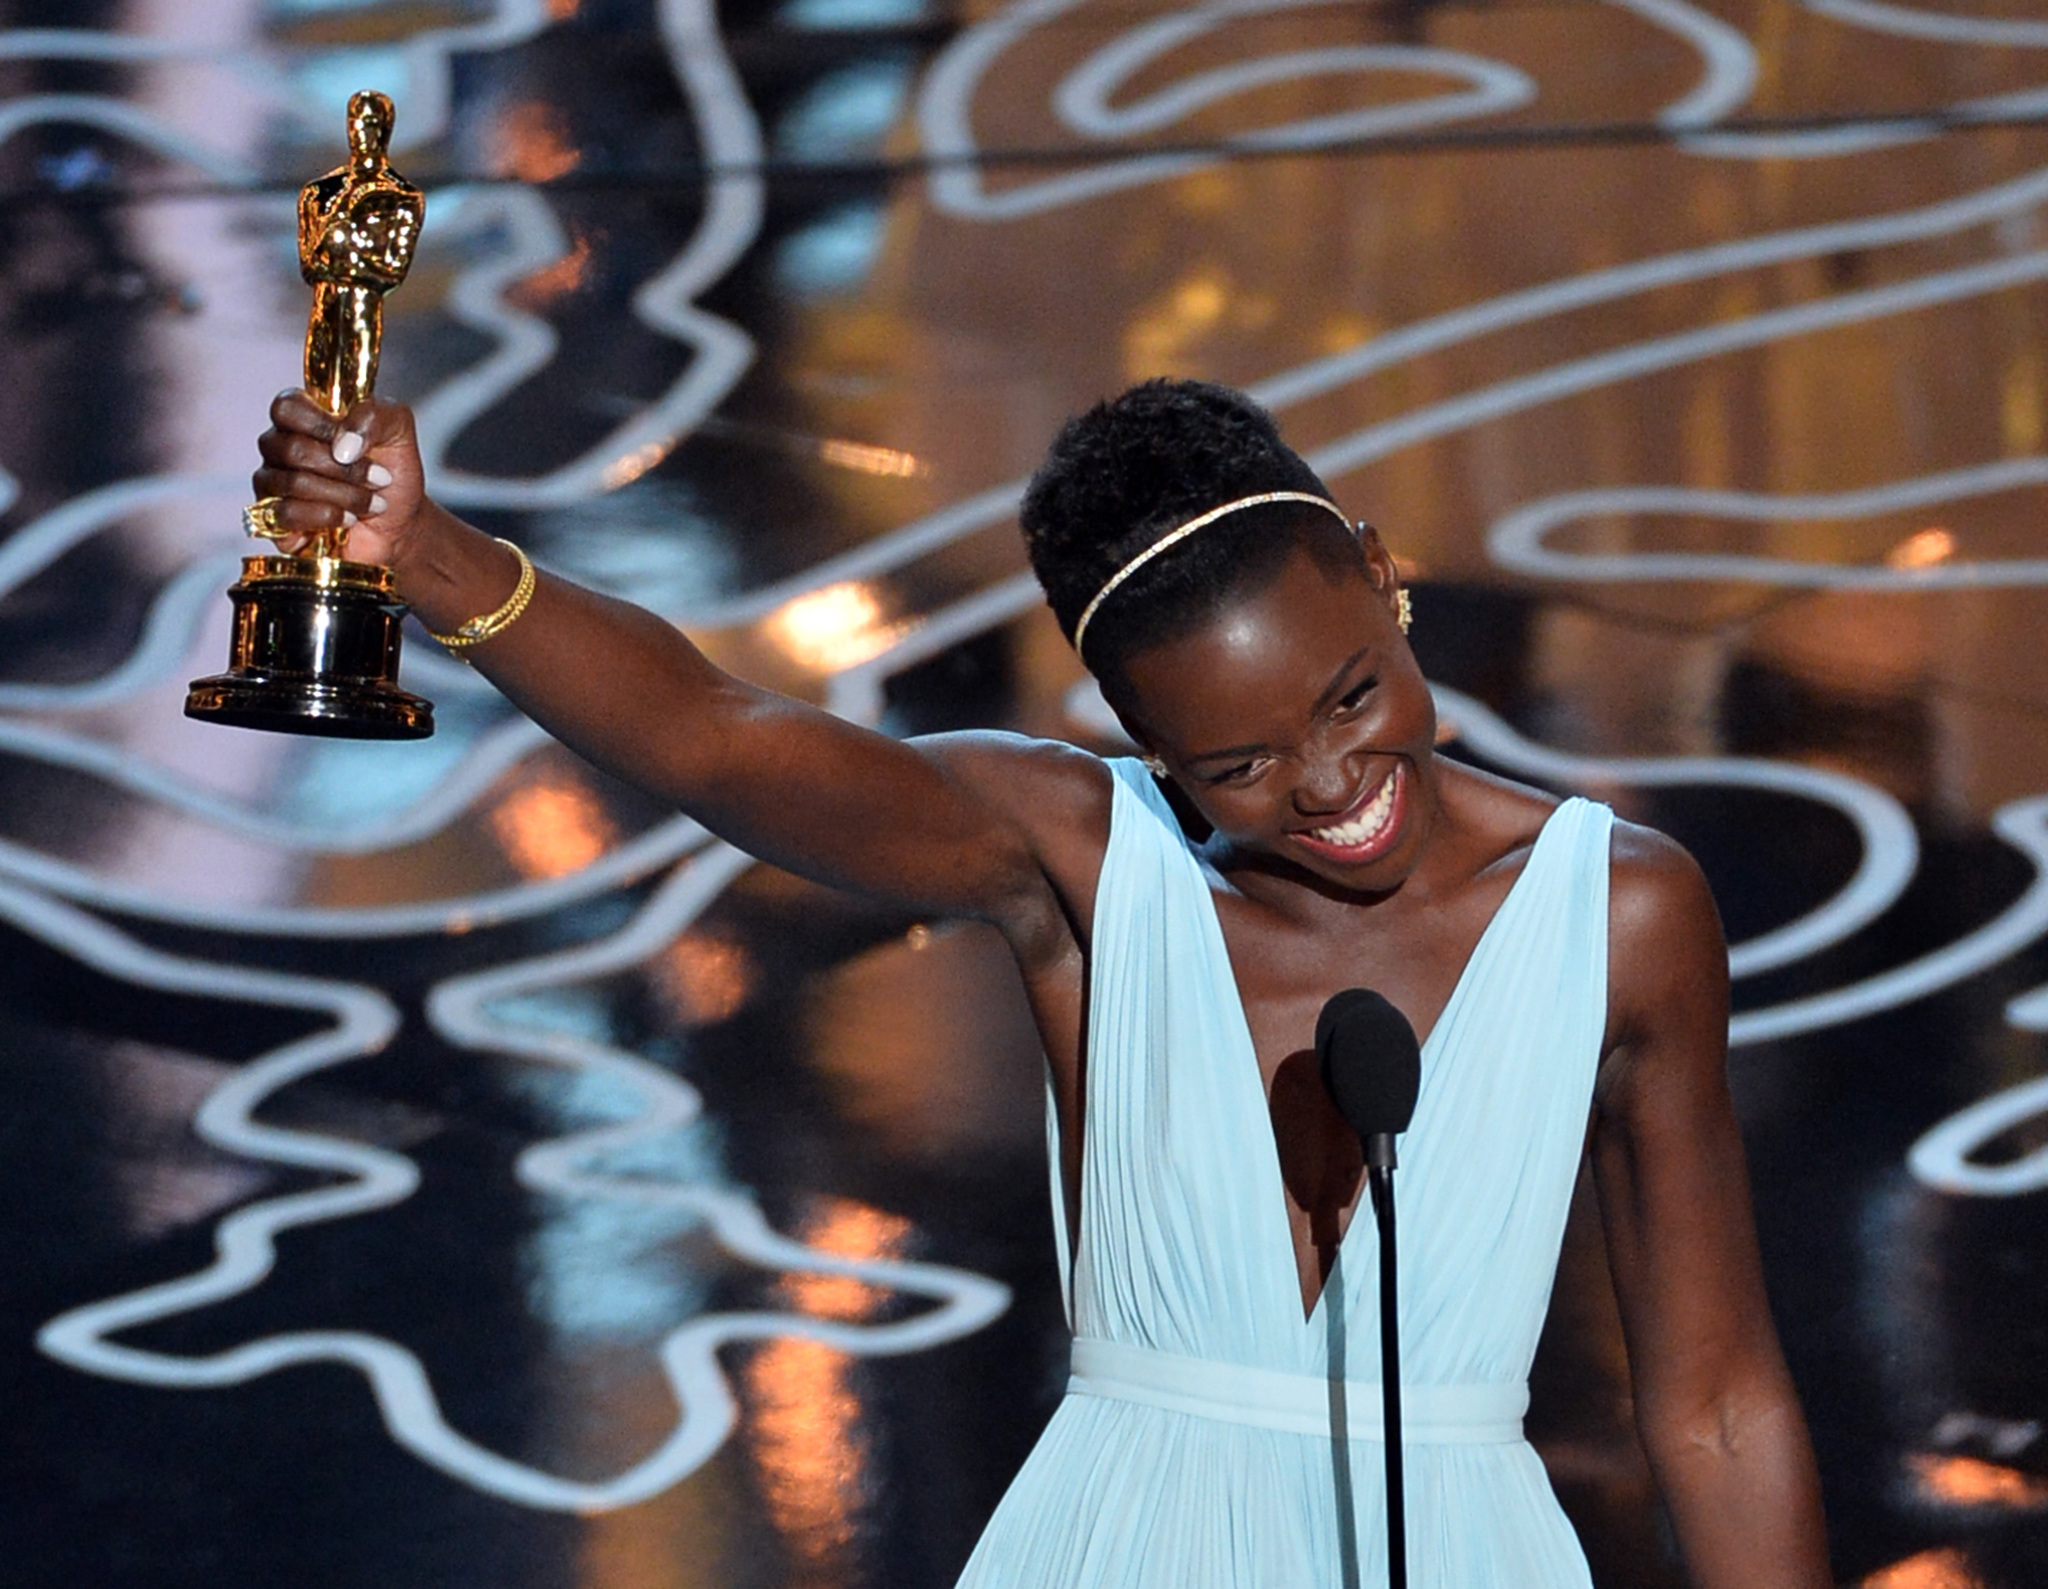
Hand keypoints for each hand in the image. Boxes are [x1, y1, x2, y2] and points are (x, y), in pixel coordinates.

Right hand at [251, 391, 428, 567]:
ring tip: (372, 502)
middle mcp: (280, 448)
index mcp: (302, 417)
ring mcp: (273, 484)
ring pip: (293, 483)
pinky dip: (328, 517)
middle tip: (379, 478)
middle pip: (292, 450)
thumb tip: (343, 444)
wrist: (402, 521)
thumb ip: (374, 416)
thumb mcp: (398, 429)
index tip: (356, 444)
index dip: (322, 426)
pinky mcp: (275, 520)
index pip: (286, 408)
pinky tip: (349, 518)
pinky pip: (287, 514)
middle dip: (346, 470)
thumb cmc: (392, 472)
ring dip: (345, 495)